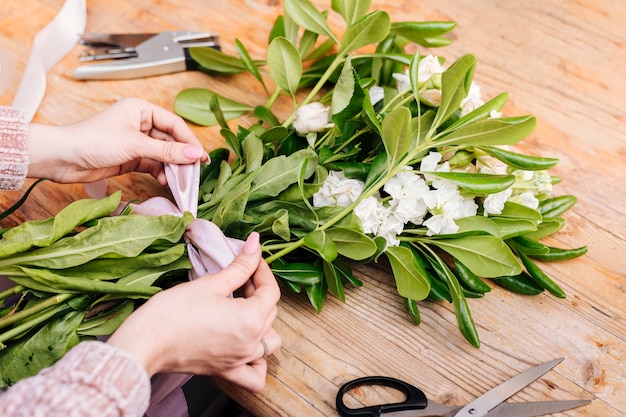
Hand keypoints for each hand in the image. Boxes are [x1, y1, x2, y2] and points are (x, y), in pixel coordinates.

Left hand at [26, 97, 207, 184]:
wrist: (62, 158)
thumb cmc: (92, 140)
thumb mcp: (135, 145)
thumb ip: (167, 152)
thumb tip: (195, 154)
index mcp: (140, 110)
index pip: (174, 124)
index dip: (189, 141)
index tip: (201, 157)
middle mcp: (139, 123)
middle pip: (170, 141)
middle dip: (181, 157)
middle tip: (194, 172)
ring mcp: (134, 142)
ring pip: (162, 155)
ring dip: (171, 168)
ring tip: (180, 180)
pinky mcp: (129, 158)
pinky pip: (152, 165)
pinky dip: (160, 173)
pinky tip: (165, 181)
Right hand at [106, 232, 280, 391]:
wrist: (146, 343)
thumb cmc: (174, 312)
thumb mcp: (211, 283)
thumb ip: (240, 266)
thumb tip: (255, 245)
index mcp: (251, 319)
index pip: (271, 291)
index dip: (262, 270)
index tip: (251, 258)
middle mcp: (251, 343)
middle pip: (270, 312)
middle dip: (258, 291)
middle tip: (239, 277)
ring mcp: (239, 360)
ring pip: (268, 341)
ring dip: (263, 323)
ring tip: (243, 308)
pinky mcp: (225, 371)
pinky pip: (254, 374)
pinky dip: (257, 362)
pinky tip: (247, 346)